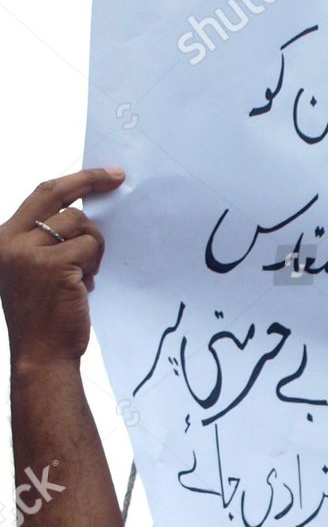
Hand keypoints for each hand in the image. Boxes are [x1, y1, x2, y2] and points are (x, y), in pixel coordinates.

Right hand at [0, 169, 122, 368]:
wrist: (41, 353)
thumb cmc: (44, 315)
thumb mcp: (34, 270)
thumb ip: (47, 241)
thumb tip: (83, 215)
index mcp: (4, 238)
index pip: (41, 194)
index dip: (73, 180)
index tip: (101, 173)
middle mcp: (12, 240)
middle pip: (59, 195)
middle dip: (90, 181)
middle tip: (117, 177)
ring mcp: (30, 251)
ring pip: (81, 224)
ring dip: (94, 247)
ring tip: (85, 274)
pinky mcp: (54, 265)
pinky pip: (91, 248)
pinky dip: (95, 265)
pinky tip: (84, 286)